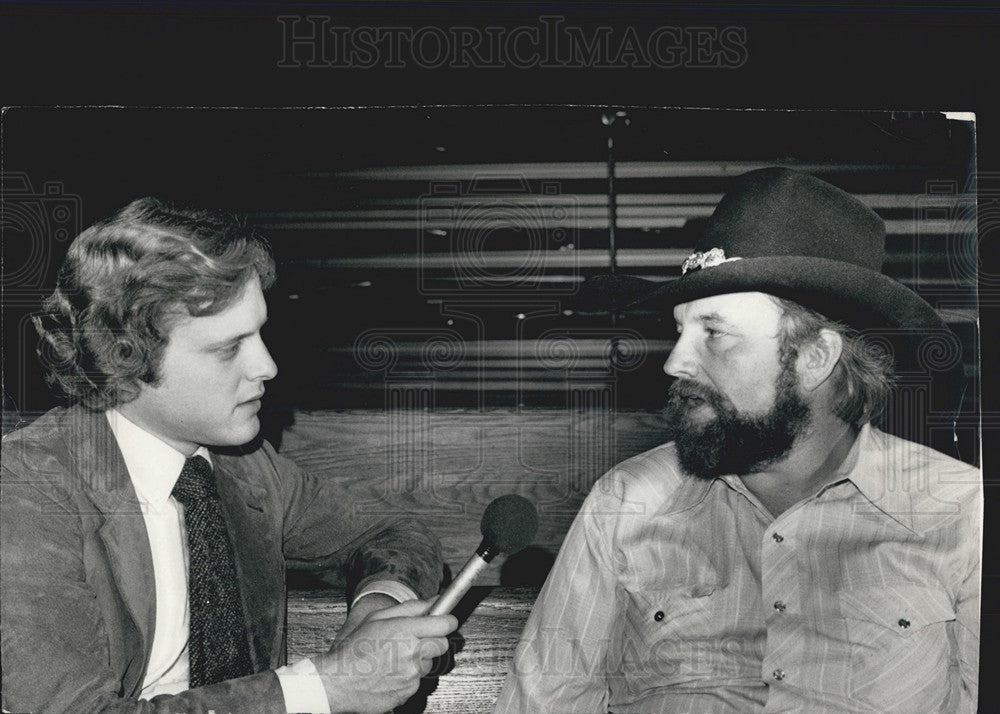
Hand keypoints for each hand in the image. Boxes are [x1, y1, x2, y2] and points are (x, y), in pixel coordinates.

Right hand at [314, 598, 457, 713]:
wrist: (338, 682)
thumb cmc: (355, 649)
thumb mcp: (378, 618)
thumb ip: (411, 608)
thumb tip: (436, 600)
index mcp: (405, 631)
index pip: (445, 625)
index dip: (446, 621)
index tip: (445, 621)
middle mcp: (412, 653)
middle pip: (442, 645)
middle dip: (434, 641)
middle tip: (416, 640)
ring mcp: (411, 675)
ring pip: (429, 664)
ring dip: (419, 660)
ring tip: (395, 658)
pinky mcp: (408, 692)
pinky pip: (416, 681)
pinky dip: (408, 677)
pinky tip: (390, 673)